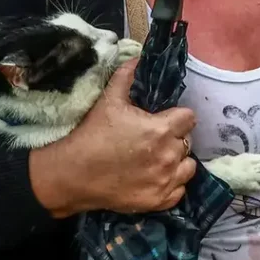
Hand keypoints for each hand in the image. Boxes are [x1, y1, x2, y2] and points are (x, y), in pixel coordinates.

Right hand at [28, 59, 197, 216]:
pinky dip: (171, 184)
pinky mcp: (157, 201)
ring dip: (176, 160)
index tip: (165, 118)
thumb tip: (139, 58)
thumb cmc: (91, 134)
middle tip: (155, 137)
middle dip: (174, 137)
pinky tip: (155, 177)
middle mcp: (168, 156)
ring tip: (158, 158)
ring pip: (187, 166)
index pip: (189, 118)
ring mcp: (164, 181)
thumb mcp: (108, 100)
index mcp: (161, 129)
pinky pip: (179, 191)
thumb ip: (127, 76)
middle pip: (187, 141)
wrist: (70, 175)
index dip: (177, 116)